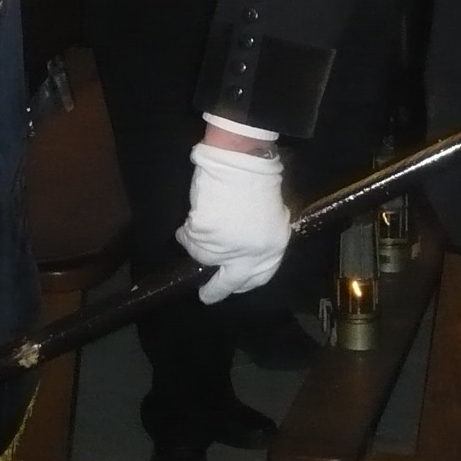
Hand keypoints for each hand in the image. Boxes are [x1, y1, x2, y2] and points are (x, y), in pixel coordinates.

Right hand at [175, 141, 289, 303]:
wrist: (242, 164)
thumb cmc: (261, 183)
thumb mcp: (273, 217)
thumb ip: (261, 239)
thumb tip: (246, 249)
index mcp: (272, 250)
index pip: (257, 278)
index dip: (242, 283)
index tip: (232, 284)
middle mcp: (249, 256)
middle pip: (227, 283)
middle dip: (215, 292)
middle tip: (205, 296)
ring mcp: (224, 248)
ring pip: (203, 257)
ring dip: (198, 244)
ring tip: (200, 224)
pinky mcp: (203, 236)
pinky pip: (189, 239)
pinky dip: (187, 231)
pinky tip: (194, 216)